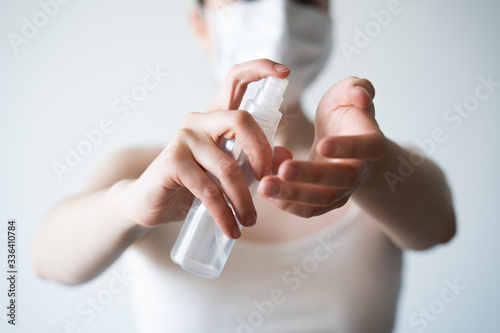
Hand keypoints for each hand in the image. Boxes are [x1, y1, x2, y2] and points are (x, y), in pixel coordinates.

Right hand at [115, 59, 290, 238]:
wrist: (150, 204)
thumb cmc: (193, 186)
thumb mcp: (228, 173)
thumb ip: (255, 163)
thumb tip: (286, 158)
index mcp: (215, 117)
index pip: (236, 79)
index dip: (261, 69)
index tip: (286, 72)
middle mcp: (199, 120)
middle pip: (241, 120)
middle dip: (262, 154)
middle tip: (267, 184)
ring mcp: (184, 138)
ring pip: (228, 167)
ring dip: (244, 201)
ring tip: (249, 222)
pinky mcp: (172, 161)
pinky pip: (209, 190)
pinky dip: (224, 214)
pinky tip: (231, 230)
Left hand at [257, 77, 384, 217]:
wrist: (339, 138)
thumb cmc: (343, 112)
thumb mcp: (348, 92)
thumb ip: (357, 87)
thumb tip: (360, 94)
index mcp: (371, 142)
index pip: (366, 148)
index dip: (347, 148)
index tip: (322, 144)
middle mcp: (360, 171)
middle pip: (341, 181)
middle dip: (311, 177)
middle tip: (283, 170)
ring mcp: (343, 191)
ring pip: (321, 200)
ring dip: (292, 196)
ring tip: (265, 186)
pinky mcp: (323, 201)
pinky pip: (307, 210)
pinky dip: (286, 204)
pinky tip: (264, 190)